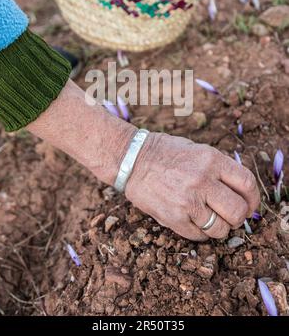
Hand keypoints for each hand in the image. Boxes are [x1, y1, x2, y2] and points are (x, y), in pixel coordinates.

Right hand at [126, 133, 259, 240]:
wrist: (131, 159)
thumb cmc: (165, 152)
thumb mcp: (197, 149)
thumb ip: (220, 167)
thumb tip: (240, 190)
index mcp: (211, 160)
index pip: (247, 183)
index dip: (253, 197)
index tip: (249, 203)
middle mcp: (202, 180)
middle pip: (238, 211)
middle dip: (238, 217)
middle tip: (231, 215)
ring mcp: (188, 201)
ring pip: (221, 228)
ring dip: (219, 227)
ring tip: (209, 218)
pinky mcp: (173, 218)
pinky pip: (199, 235)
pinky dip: (201, 232)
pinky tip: (193, 220)